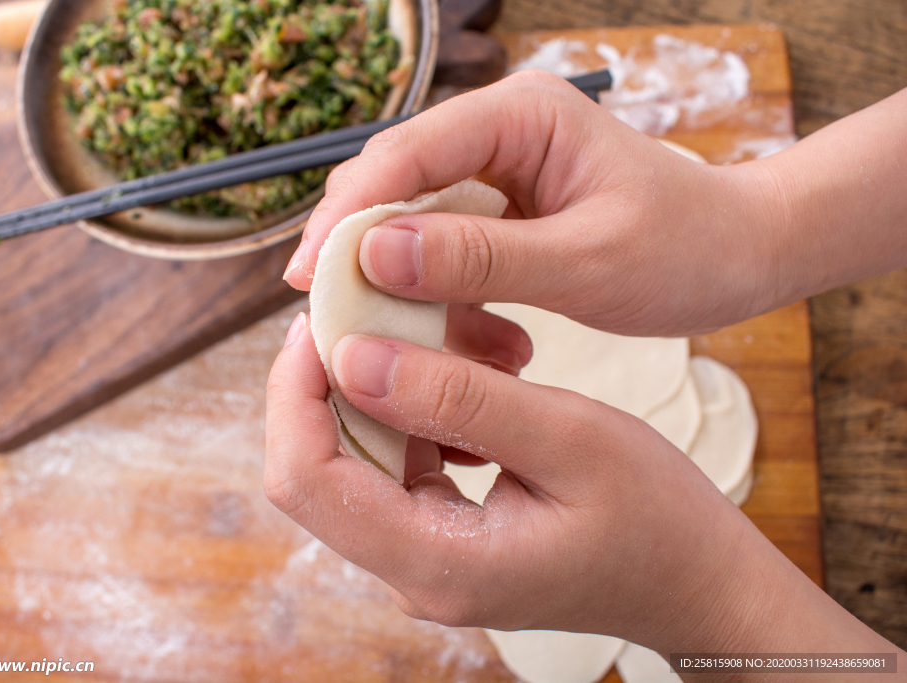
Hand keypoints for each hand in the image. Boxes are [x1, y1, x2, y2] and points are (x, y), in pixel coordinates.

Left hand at [266, 314, 904, 668]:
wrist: (698, 584)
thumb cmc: (659, 520)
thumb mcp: (571, 439)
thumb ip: (461, 399)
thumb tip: (354, 356)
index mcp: (438, 561)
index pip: (308, 478)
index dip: (295, 390)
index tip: (321, 318)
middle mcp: (413, 572)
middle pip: (316, 470)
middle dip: (325, 382)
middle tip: (362, 309)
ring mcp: (424, 559)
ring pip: (351, 462)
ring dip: (372, 392)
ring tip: (422, 332)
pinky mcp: (442, 539)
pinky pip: (393, 467)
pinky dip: (409, 413)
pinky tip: (455, 376)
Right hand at [283, 70, 780, 337]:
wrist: (738, 257)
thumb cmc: (684, 248)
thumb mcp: (586, 261)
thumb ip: (481, 258)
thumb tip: (373, 254)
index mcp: (522, 116)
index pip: (408, 151)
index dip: (348, 214)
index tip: (309, 276)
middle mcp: (498, 133)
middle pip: (394, 184)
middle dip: (358, 251)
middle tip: (326, 315)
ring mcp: (497, 174)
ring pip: (412, 225)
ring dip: (402, 286)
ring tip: (404, 343)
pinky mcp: (501, 216)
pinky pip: (444, 256)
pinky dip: (442, 302)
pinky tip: (472, 346)